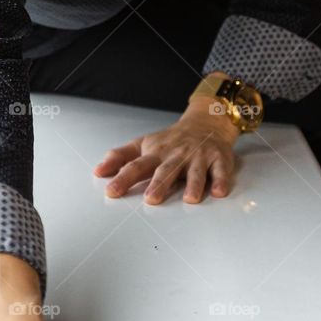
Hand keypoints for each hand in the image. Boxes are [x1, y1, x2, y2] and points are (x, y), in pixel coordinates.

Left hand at [93, 107, 237, 203]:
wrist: (206, 121)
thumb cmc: (172, 140)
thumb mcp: (144, 144)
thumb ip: (121, 157)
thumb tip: (98, 171)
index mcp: (156, 153)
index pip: (136, 166)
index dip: (123, 178)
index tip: (111, 191)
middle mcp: (177, 155)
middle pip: (167, 170)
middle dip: (159, 184)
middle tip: (151, 198)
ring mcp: (199, 157)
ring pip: (196, 172)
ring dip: (194, 184)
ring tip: (190, 198)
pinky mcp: (219, 159)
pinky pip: (221, 171)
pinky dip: (222, 181)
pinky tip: (219, 192)